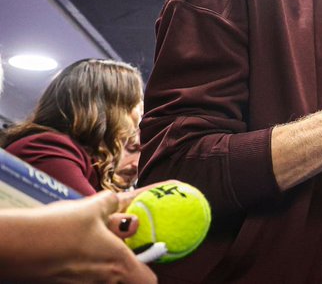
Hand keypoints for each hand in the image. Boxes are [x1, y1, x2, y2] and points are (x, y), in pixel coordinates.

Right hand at [0, 191, 156, 282]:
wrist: (16, 247)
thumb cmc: (59, 229)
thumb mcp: (92, 208)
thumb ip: (112, 204)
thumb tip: (118, 202)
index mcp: (120, 265)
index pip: (149, 280)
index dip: (148, 267)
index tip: (143, 253)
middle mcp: (103, 283)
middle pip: (125, 280)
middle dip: (122, 265)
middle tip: (113, 246)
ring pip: (101, 279)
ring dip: (100, 266)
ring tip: (86, 245)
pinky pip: (80, 279)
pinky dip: (80, 269)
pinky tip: (68, 251)